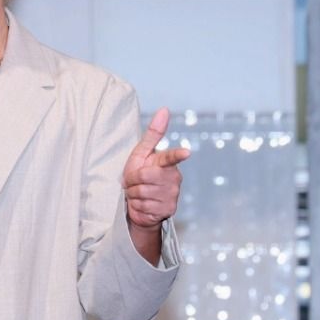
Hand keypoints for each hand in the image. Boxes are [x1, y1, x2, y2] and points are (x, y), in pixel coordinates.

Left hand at [122, 107, 189, 230]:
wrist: (136, 204)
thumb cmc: (138, 175)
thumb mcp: (142, 153)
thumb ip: (153, 134)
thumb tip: (164, 109)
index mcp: (167, 163)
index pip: (171, 157)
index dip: (177, 154)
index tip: (186, 152)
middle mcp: (173, 178)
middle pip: (145, 176)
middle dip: (132, 180)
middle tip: (133, 182)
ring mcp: (172, 195)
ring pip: (143, 192)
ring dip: (134, 194)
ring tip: (137, 193)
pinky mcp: (168, 210)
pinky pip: (144, 206)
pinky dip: (137, 206)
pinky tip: (142, 204)